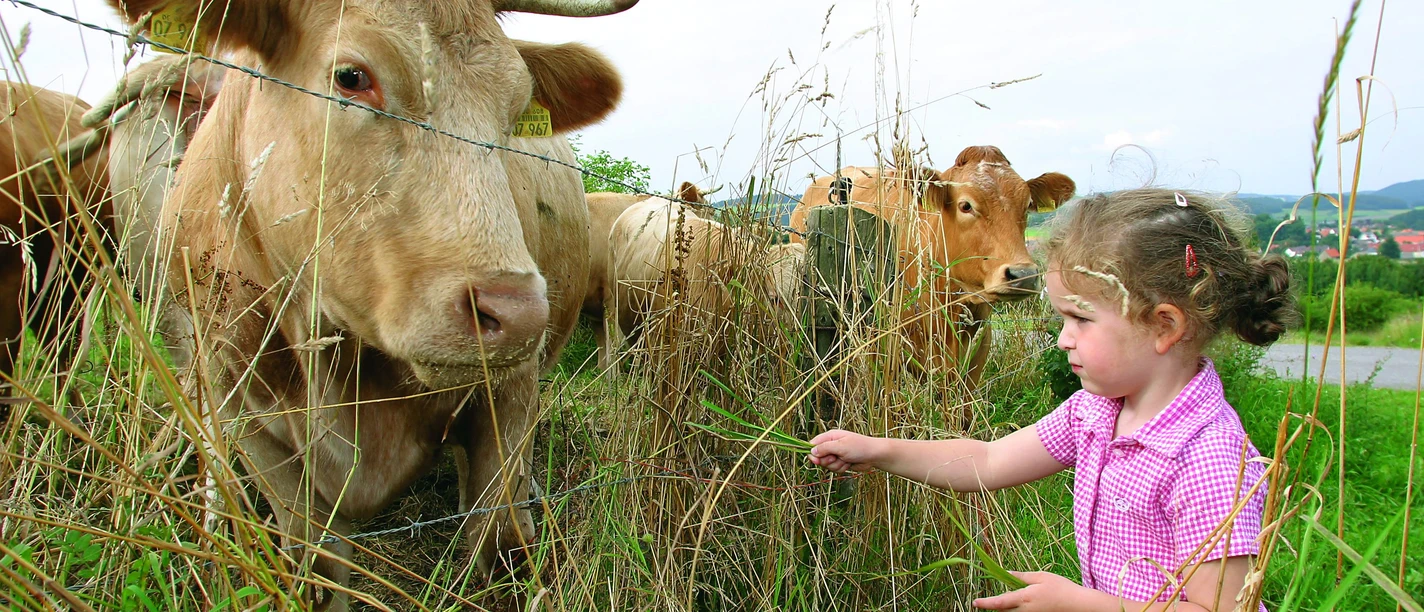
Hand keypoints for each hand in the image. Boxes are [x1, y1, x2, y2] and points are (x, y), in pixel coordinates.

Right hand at [807, 429, 880, 472]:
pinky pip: (834, 469)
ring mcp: (836, 454)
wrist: (874, 455)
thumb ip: (825, 448)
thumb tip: (811, 452)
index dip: (812, 453)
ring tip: (845, 460)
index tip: (815, 460)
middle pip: (819, 457)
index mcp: (830, 437)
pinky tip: (849, 464)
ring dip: (836, 465)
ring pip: (827, 465)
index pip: (813, 444)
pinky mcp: (841, 462)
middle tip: (835, 458)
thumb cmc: (859, 447)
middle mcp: (832, 445)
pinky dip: (841, 468)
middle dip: (827, 461)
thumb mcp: (840, 446)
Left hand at [973, 571, 1088, 610]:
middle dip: (994, 605)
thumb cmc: (1061, 588)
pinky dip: (1017, 608)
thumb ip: (1022, 576)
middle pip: (1003, 610)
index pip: (1000, 602)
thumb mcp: (1041, 576)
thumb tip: (1007, 573)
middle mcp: (1026, 610)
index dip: (986, 603)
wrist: (1079, 605)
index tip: (974, 603)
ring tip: (1008, 598)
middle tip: (986, 599)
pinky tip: (1022, 601)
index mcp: (1025, 597)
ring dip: (1006, 606)